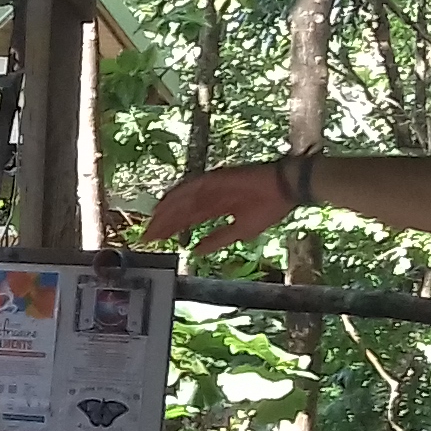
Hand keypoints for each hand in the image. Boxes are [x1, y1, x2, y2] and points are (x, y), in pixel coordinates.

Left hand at [146, 161, 297, 254]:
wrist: (284, 189)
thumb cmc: (268, 209)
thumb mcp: (239, 232)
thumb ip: (216, 241)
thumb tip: (194, 252)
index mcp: (215, 208)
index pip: (186, 220)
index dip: (170, 230)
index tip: (155, 241)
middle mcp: (208, 197)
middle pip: (179, 211)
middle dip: (163, 225)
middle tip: (146, 237)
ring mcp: (210, 187)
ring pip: (181, 200)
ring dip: (166, 212)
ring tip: (152, 226)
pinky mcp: (215, 178)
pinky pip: (191, 187)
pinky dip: (178, 196)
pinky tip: (165, 207)